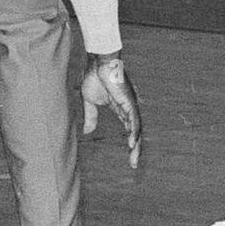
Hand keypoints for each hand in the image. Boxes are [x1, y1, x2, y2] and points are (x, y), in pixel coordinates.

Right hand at [80, 53, 141, 167]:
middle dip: (136, 148)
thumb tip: (88, 131)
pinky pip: (133, 119)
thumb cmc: (94, 76)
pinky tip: (132, 143)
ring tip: (134, 159)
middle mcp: (128, 108)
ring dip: (136, 144)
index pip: (129, 128)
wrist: (98, 61)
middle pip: (135, 131)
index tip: (130, 157)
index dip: (131, 142)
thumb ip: (91, 116)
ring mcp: (129, 104)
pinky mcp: (128, 101)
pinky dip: (133, 132)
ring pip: (136, 128)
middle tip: (134, 164)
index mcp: (120, 108)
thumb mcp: (89, 101)